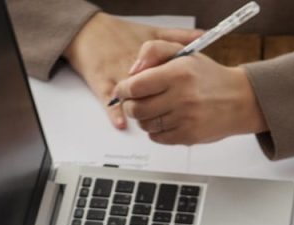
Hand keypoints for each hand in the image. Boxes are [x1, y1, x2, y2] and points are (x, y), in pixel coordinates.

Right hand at [65, 14, 201, 129]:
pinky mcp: (100, 83)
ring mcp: (115, 75)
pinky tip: (121, 124)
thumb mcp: (154, 31)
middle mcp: (132, 64)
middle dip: (160, 105)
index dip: (177, 88)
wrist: (90, 31)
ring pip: (129, 97)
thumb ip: (179, 35)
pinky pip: (107, 100)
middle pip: (149, 89)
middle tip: (170, 116)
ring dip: (138, 113)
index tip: (188, 98)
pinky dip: (114, 112)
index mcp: (149, 54)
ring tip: (148, 123)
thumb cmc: (123, 33)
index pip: (166, 73)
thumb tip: (203, 34)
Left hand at [112, 41, 266, 144]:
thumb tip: (132, 72)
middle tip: (136, 101)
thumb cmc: (208, 77)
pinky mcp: (188, 136)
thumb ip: (154, 52)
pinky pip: (157, 138)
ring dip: (144, 118)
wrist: (239, 99)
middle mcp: (182, 96)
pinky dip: (156, 131)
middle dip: (131, 105)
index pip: (135, 86)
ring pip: (145, 125)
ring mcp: (186, 119)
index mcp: (179, 72)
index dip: (123, 89)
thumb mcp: (183, 53)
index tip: (123, 90)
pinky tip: (166, 120)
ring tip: (155, 109)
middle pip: (136, 109)